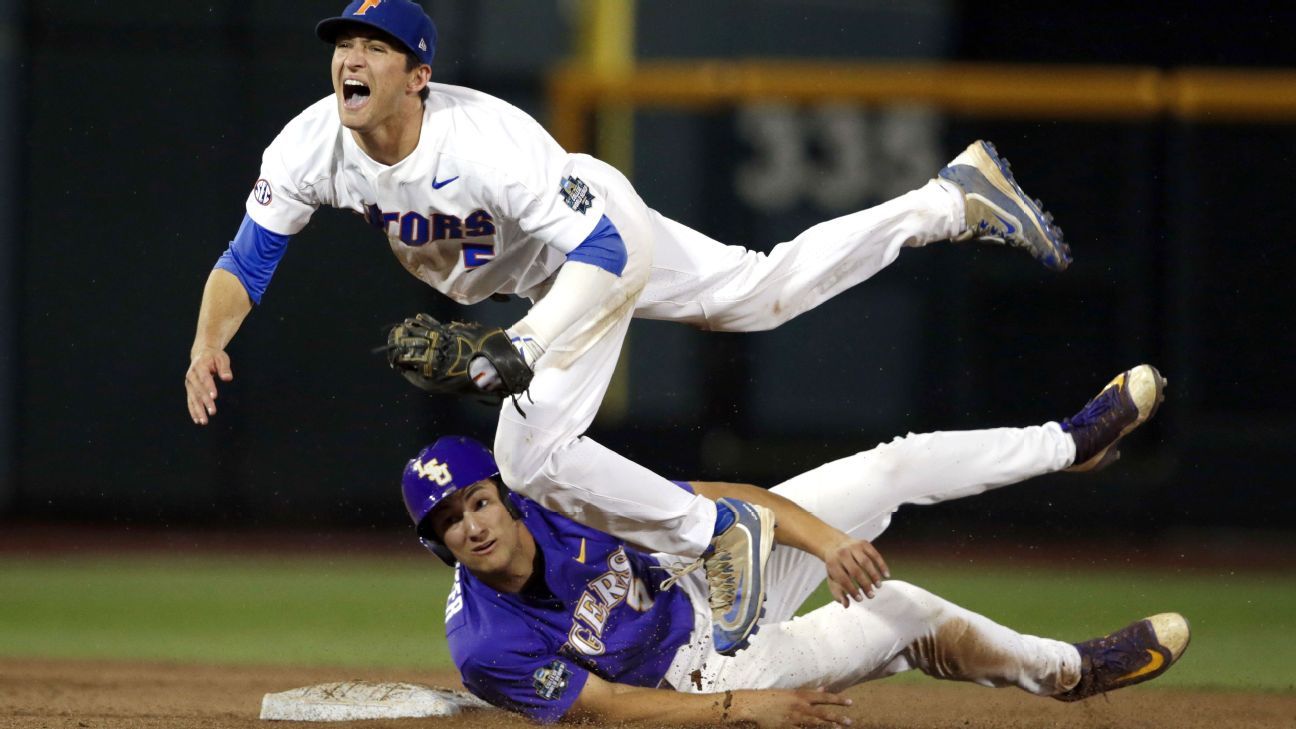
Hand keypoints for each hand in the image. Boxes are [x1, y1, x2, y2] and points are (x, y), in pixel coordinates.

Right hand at [185, 347, 232, 424]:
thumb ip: (224, 368)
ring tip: (204, 421)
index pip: (205, 378)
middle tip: (213, 412)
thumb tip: (228, 378)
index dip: (209, 387)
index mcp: (199, 366)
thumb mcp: (221, 358)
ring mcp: (189, 383)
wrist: (201, 354)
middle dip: (205, 402)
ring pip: (193, 398)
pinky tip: (197, 420)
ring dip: (198, 410)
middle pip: (199, 390)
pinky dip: (193, 411)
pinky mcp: (189, 389)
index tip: (214, 397)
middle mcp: (191, 376)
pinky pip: (190, 401)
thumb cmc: (214, 357)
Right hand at [731, 688, 852, 727]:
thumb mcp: (791, 692)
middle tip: (850, 721)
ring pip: (814, 724)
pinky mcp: (787, 728)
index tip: (850, 702)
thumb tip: (824, 689)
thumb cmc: (773, 697)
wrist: (754, 706)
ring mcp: (794, 719)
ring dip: (827, 727)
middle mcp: (799, 707)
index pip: (823, 697)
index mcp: (800, 696)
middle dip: (836, 717)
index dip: (837, 699)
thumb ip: (809, 692)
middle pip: (822, 713)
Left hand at [821, 536, 888, 606]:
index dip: (852, 590)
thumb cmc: (835, 566)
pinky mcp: (863, 543)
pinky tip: (886, 575)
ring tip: (878, 586)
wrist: (834, 544)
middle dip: (864, 584)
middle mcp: (842, 553)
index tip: (860, 599)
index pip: (843, 578)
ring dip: (874, 575)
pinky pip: (875, 554)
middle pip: (855, 571)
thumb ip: (837, 592)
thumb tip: (846, 605)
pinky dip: (882, 565)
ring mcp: (853, 546)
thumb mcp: (832, 578)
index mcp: (832, 563)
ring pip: (866, 562)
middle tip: (871, 595)